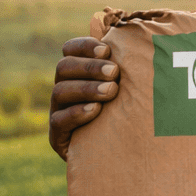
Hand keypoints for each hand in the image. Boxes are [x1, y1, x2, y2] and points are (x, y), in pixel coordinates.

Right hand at [49, 38, 119, 159]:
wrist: (123, 159)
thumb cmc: (131, 115)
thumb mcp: (130, 89)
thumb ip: (129, 66)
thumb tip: (137, 36)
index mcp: (77, 73)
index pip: (70, 50)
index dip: (85, 46)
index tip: (108, 50)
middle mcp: (64, 89)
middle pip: (64, 68)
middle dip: (90, 68)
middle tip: (115, 73)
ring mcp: (58, 113)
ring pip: (60, 92)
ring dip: (87, 88)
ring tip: (111, 91)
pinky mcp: (57, 137)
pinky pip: (59, 121)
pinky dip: (77, 113)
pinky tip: (96, 110)